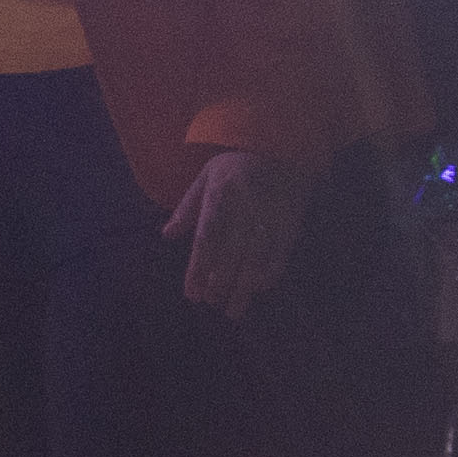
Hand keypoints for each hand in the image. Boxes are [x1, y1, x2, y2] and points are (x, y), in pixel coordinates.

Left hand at [162, 148, 316, 318]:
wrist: (281, 147)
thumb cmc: (236, 165)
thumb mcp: (206, 177)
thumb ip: (187, 208)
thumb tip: (167, 235)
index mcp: (220, 197)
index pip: (206, 240)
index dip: (199, 269)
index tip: (193, 293)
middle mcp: (244, 209)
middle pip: (230, 255)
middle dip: (219, 283)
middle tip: (211, 303)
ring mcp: (270, 217)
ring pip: (254, 260)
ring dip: (243, 288)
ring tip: (232, 309)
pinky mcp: (290, 224)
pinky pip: (281, 254)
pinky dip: (270, 274)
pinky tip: (259, 289)